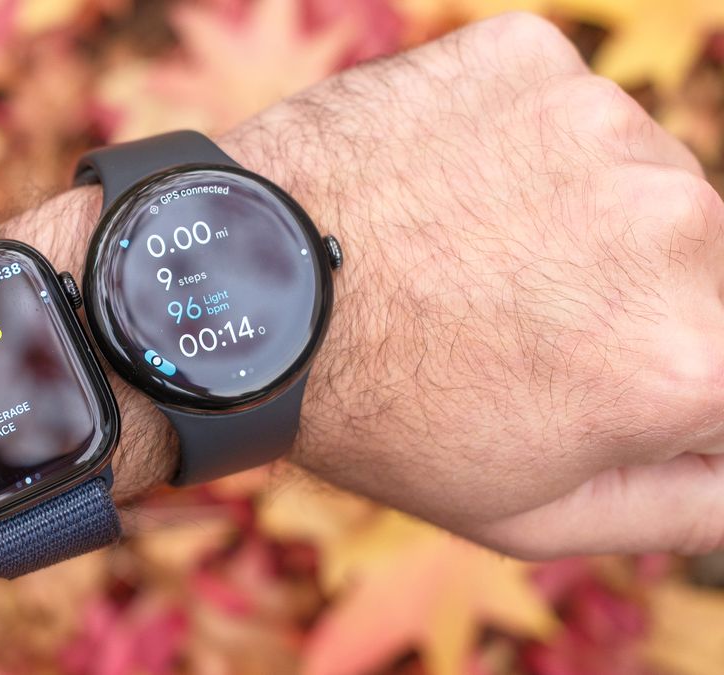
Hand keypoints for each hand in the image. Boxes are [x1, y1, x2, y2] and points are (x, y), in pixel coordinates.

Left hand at [223, 12, 723, 557]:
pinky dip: (516, 147)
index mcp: (689, 359)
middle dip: (624, 297)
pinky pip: (559, 111)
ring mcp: (601, 126)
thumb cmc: (375, 414)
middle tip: (506, 318)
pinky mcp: (529, 59)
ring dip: (574, 214)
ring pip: (635, 177)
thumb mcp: (528, 513)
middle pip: (697, 266)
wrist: (241, 291)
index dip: (658, 380)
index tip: (585, 373)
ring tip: (463, 252)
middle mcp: (676, 227)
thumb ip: (682, 504)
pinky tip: (441, 190)